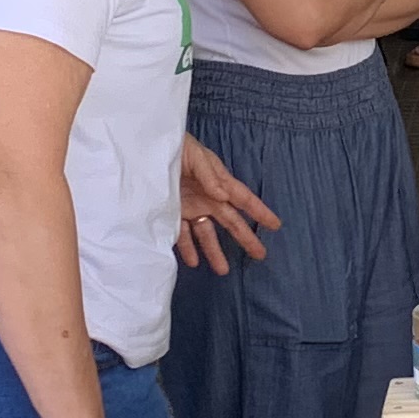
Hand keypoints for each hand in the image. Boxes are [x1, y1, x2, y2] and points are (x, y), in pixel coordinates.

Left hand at [176, 136, 278, 273]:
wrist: (143, 149)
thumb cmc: (174, 146)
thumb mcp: (194, 154)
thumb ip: (208, 175)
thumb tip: (222, 196)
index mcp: (217, 182)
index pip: (243, 198)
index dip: (259, 211)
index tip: (275, 225)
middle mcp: (207, 197)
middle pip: (230, 221)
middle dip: (246, 237)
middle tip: (260, 254)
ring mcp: (190, 207)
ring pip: (207, 233)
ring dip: (214, 251)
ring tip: (223, 270)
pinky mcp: (172, 213)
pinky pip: (182, 234)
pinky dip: (187, 248)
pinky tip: (193, 262)